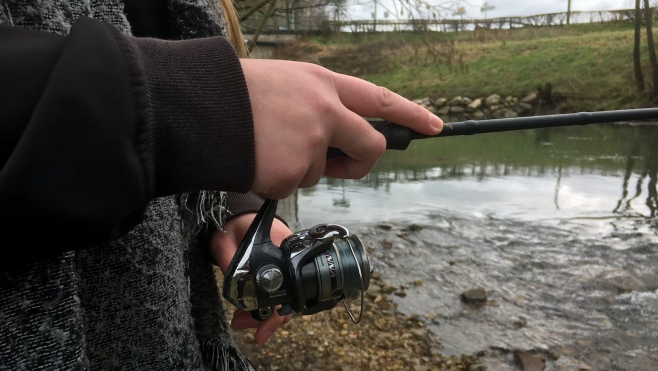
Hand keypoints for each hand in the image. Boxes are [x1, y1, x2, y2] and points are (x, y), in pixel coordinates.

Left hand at [210, 213, 292, 344]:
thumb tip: (234, 289)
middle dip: (266, 320)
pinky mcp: (275, 276)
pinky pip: (275, 297)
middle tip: (242, 324)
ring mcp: (283, 270)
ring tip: (239, 321)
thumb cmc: (233, 224)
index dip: (276, 313)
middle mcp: (288, 262)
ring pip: (280, 303)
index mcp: (283, 250)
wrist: (236, 216)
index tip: (262, 331)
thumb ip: (230, 261)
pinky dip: (262, 309)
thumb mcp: (226, 241)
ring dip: (262, 316)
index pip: (288, 288)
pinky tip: (245, 313)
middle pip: (286, 302)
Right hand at [240, 59, 442, 198]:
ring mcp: (312, 143)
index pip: (379, 98)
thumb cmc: (233, 93)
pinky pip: (292, 186)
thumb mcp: (283, 82)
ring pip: (319, 172)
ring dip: (297, 168)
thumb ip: (316, 103)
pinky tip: (255, 161)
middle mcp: (326, 111)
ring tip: (263, 147)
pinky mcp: (293, 172)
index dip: (410, 113)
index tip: (435, 125)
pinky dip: (275, 180)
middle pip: (369, 147)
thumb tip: (335, 137)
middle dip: (360, 163)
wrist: (196, 107)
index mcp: (323, 84)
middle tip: (342, 166)